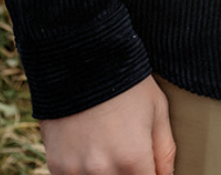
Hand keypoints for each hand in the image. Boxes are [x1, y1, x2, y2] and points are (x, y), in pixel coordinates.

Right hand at [40, 75, 175, 174]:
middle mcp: (102, 171)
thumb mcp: (157, 109)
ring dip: (106, 173)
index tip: (149, 166)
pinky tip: (91, 149)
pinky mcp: (56, 166)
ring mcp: (76, 171)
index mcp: (132, 159)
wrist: (81, 57)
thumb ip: (164, 151)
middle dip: (129, 172)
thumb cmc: (126, 81)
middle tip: (127, 150)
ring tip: (109, 143)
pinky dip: (84, 171)